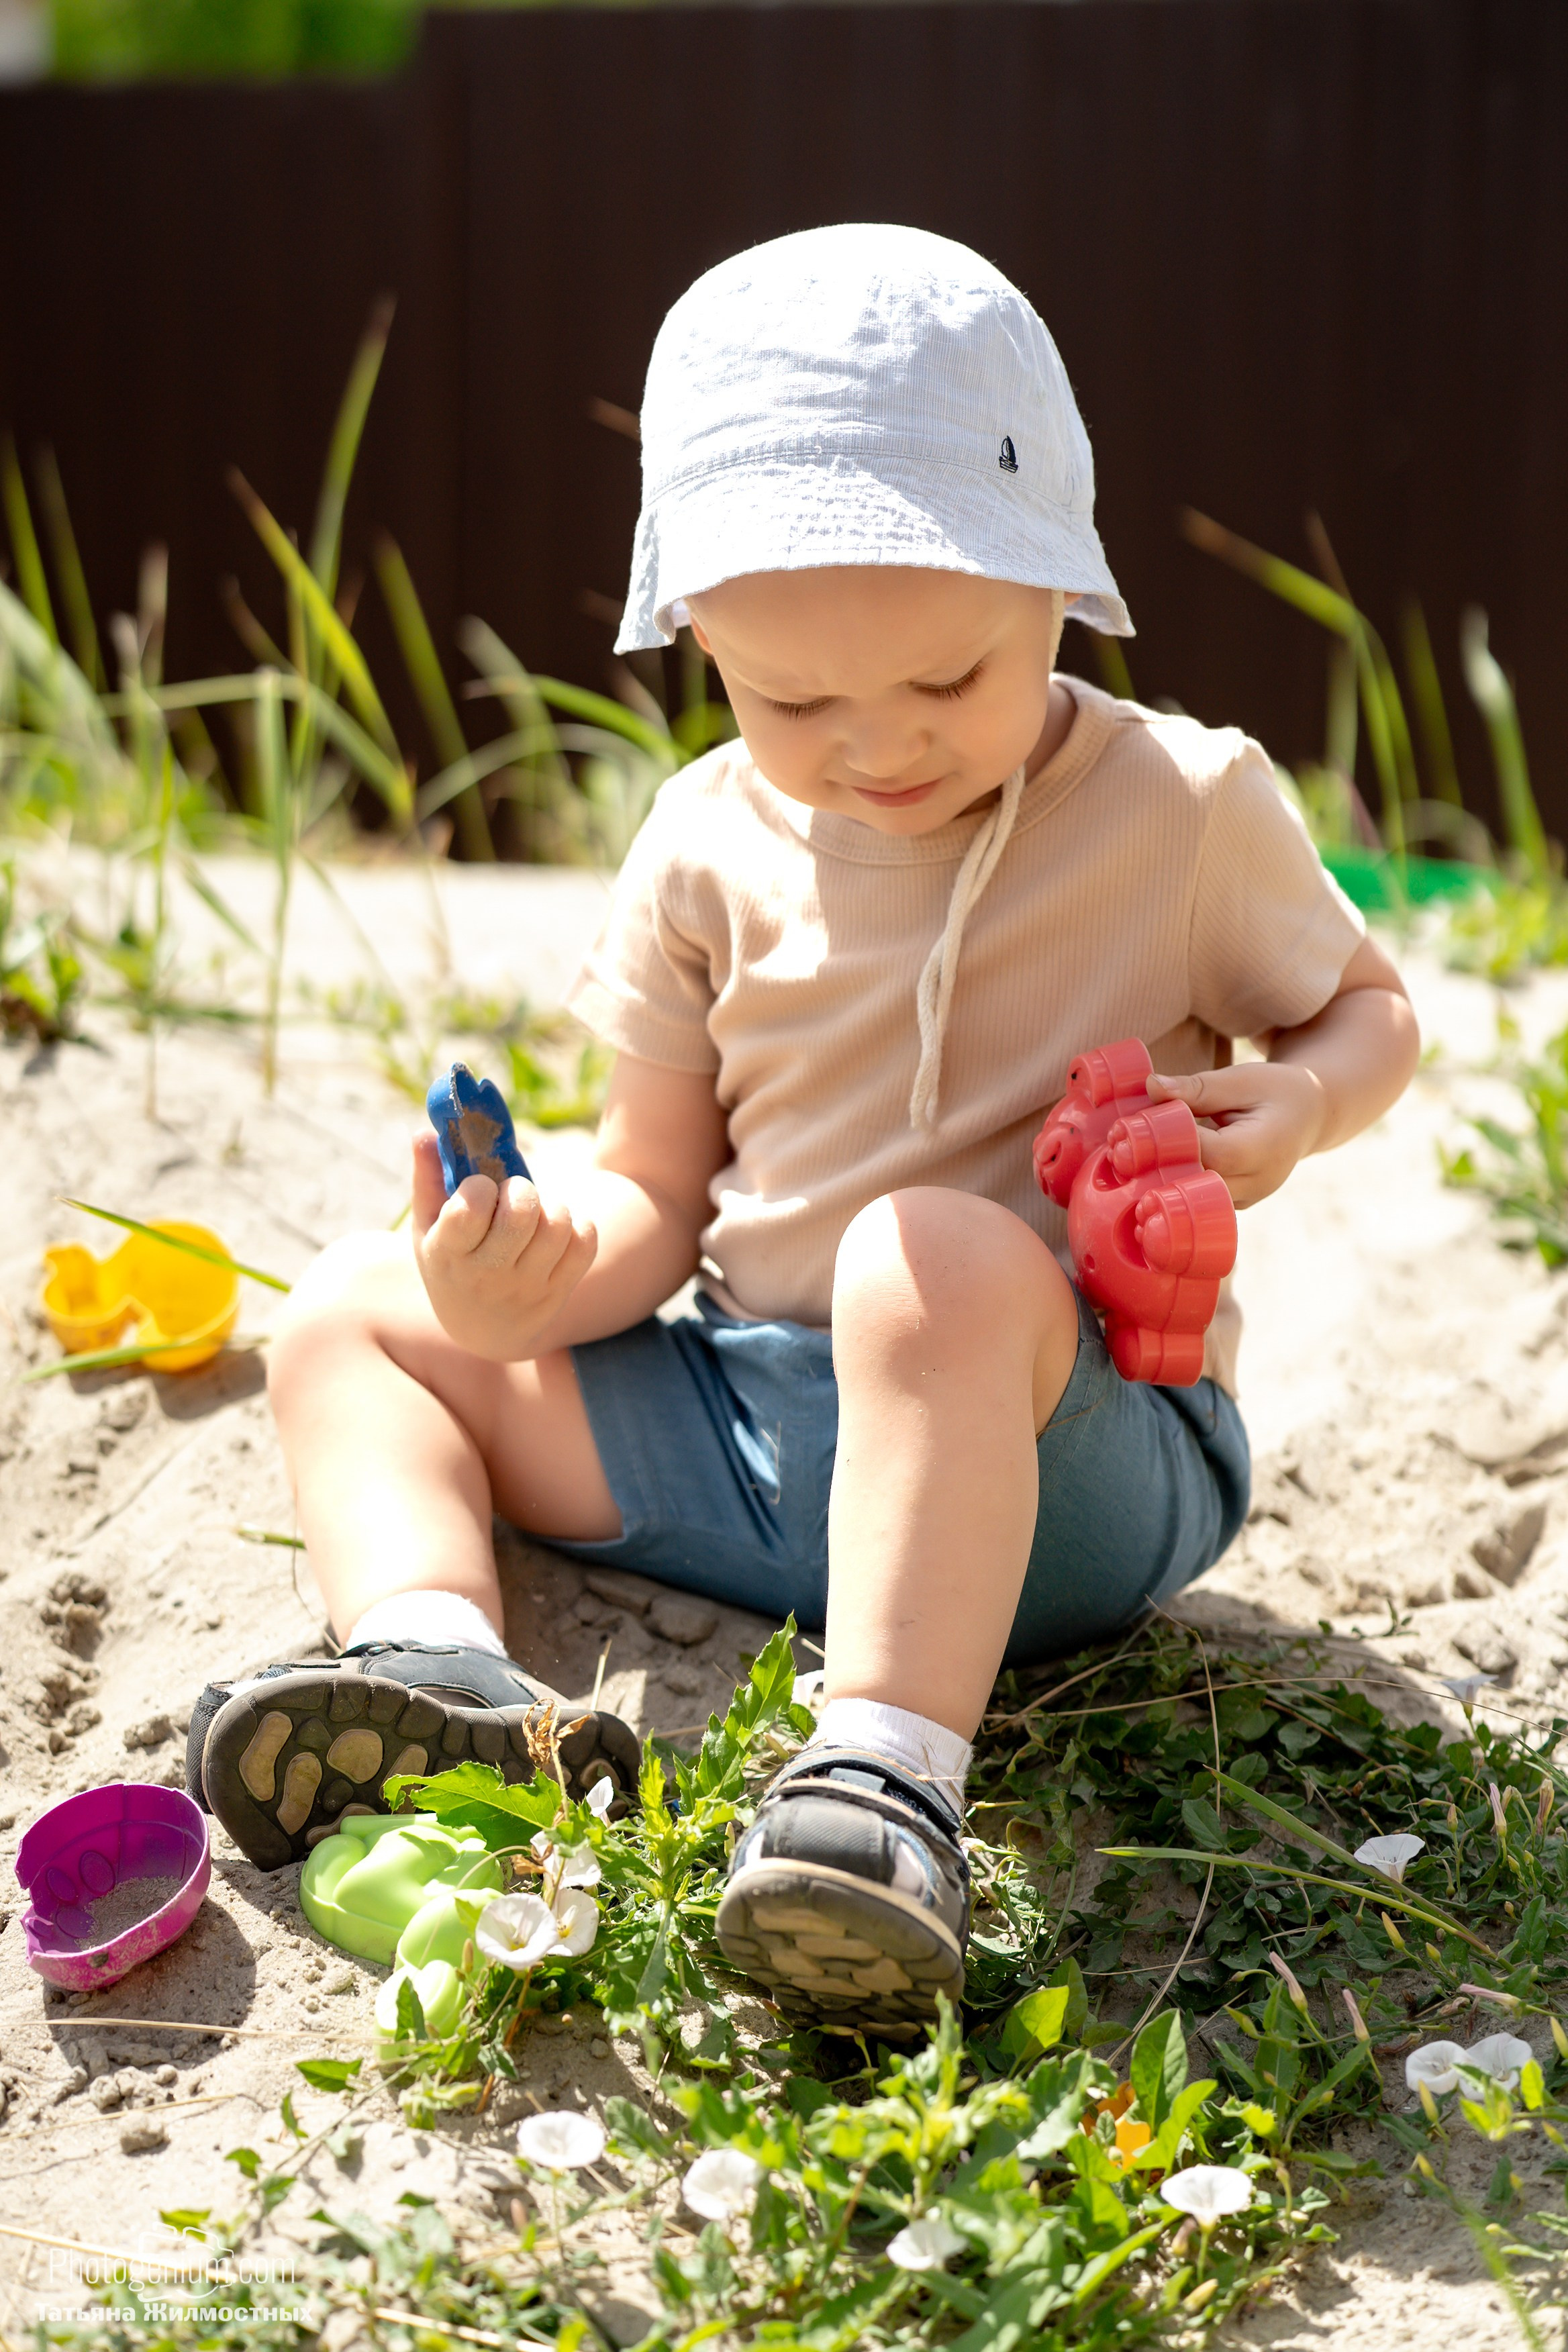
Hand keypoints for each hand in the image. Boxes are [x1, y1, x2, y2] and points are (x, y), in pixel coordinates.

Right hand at [410, 1132, 596, 1358]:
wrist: (484, 1332)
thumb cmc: (452, 1266)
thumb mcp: (427, 1231)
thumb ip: (427, 1180)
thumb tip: (425, 1132)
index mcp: (449, 1254)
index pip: (470, 1207)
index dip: (479, 1186)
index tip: (479, 1190)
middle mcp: (488, 1275)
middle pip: (522, 1210)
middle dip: (521, 1189)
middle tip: (514, 1196)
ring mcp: (527, 1286)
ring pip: (558, 1222)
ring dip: (551, 1206)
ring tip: (536, 1215)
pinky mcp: (559, 1291)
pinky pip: (585, 1241)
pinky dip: (577, 1225)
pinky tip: (557, 1231)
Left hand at [1144, 1062, 1326, 1209]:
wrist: (1310, 1116)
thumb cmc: (1276, 1091)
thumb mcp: (1243, 1079)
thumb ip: (1197, 1087)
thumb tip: (1151, 1086)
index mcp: (1264, 1149)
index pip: (1210, 1153)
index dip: (1172, 1143)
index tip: (1136, 1126)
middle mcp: (1257, 1183)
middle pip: (1198, 1185)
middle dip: (1159, 1168)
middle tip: (1121, 1149)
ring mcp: (1247, 1200)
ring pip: (1195, 1201)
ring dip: (1162, 1181)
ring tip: (1129, 1161)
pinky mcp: (1234, 1204)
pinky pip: (1199, 1202)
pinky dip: (1175, 1186)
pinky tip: (1148, 1170)